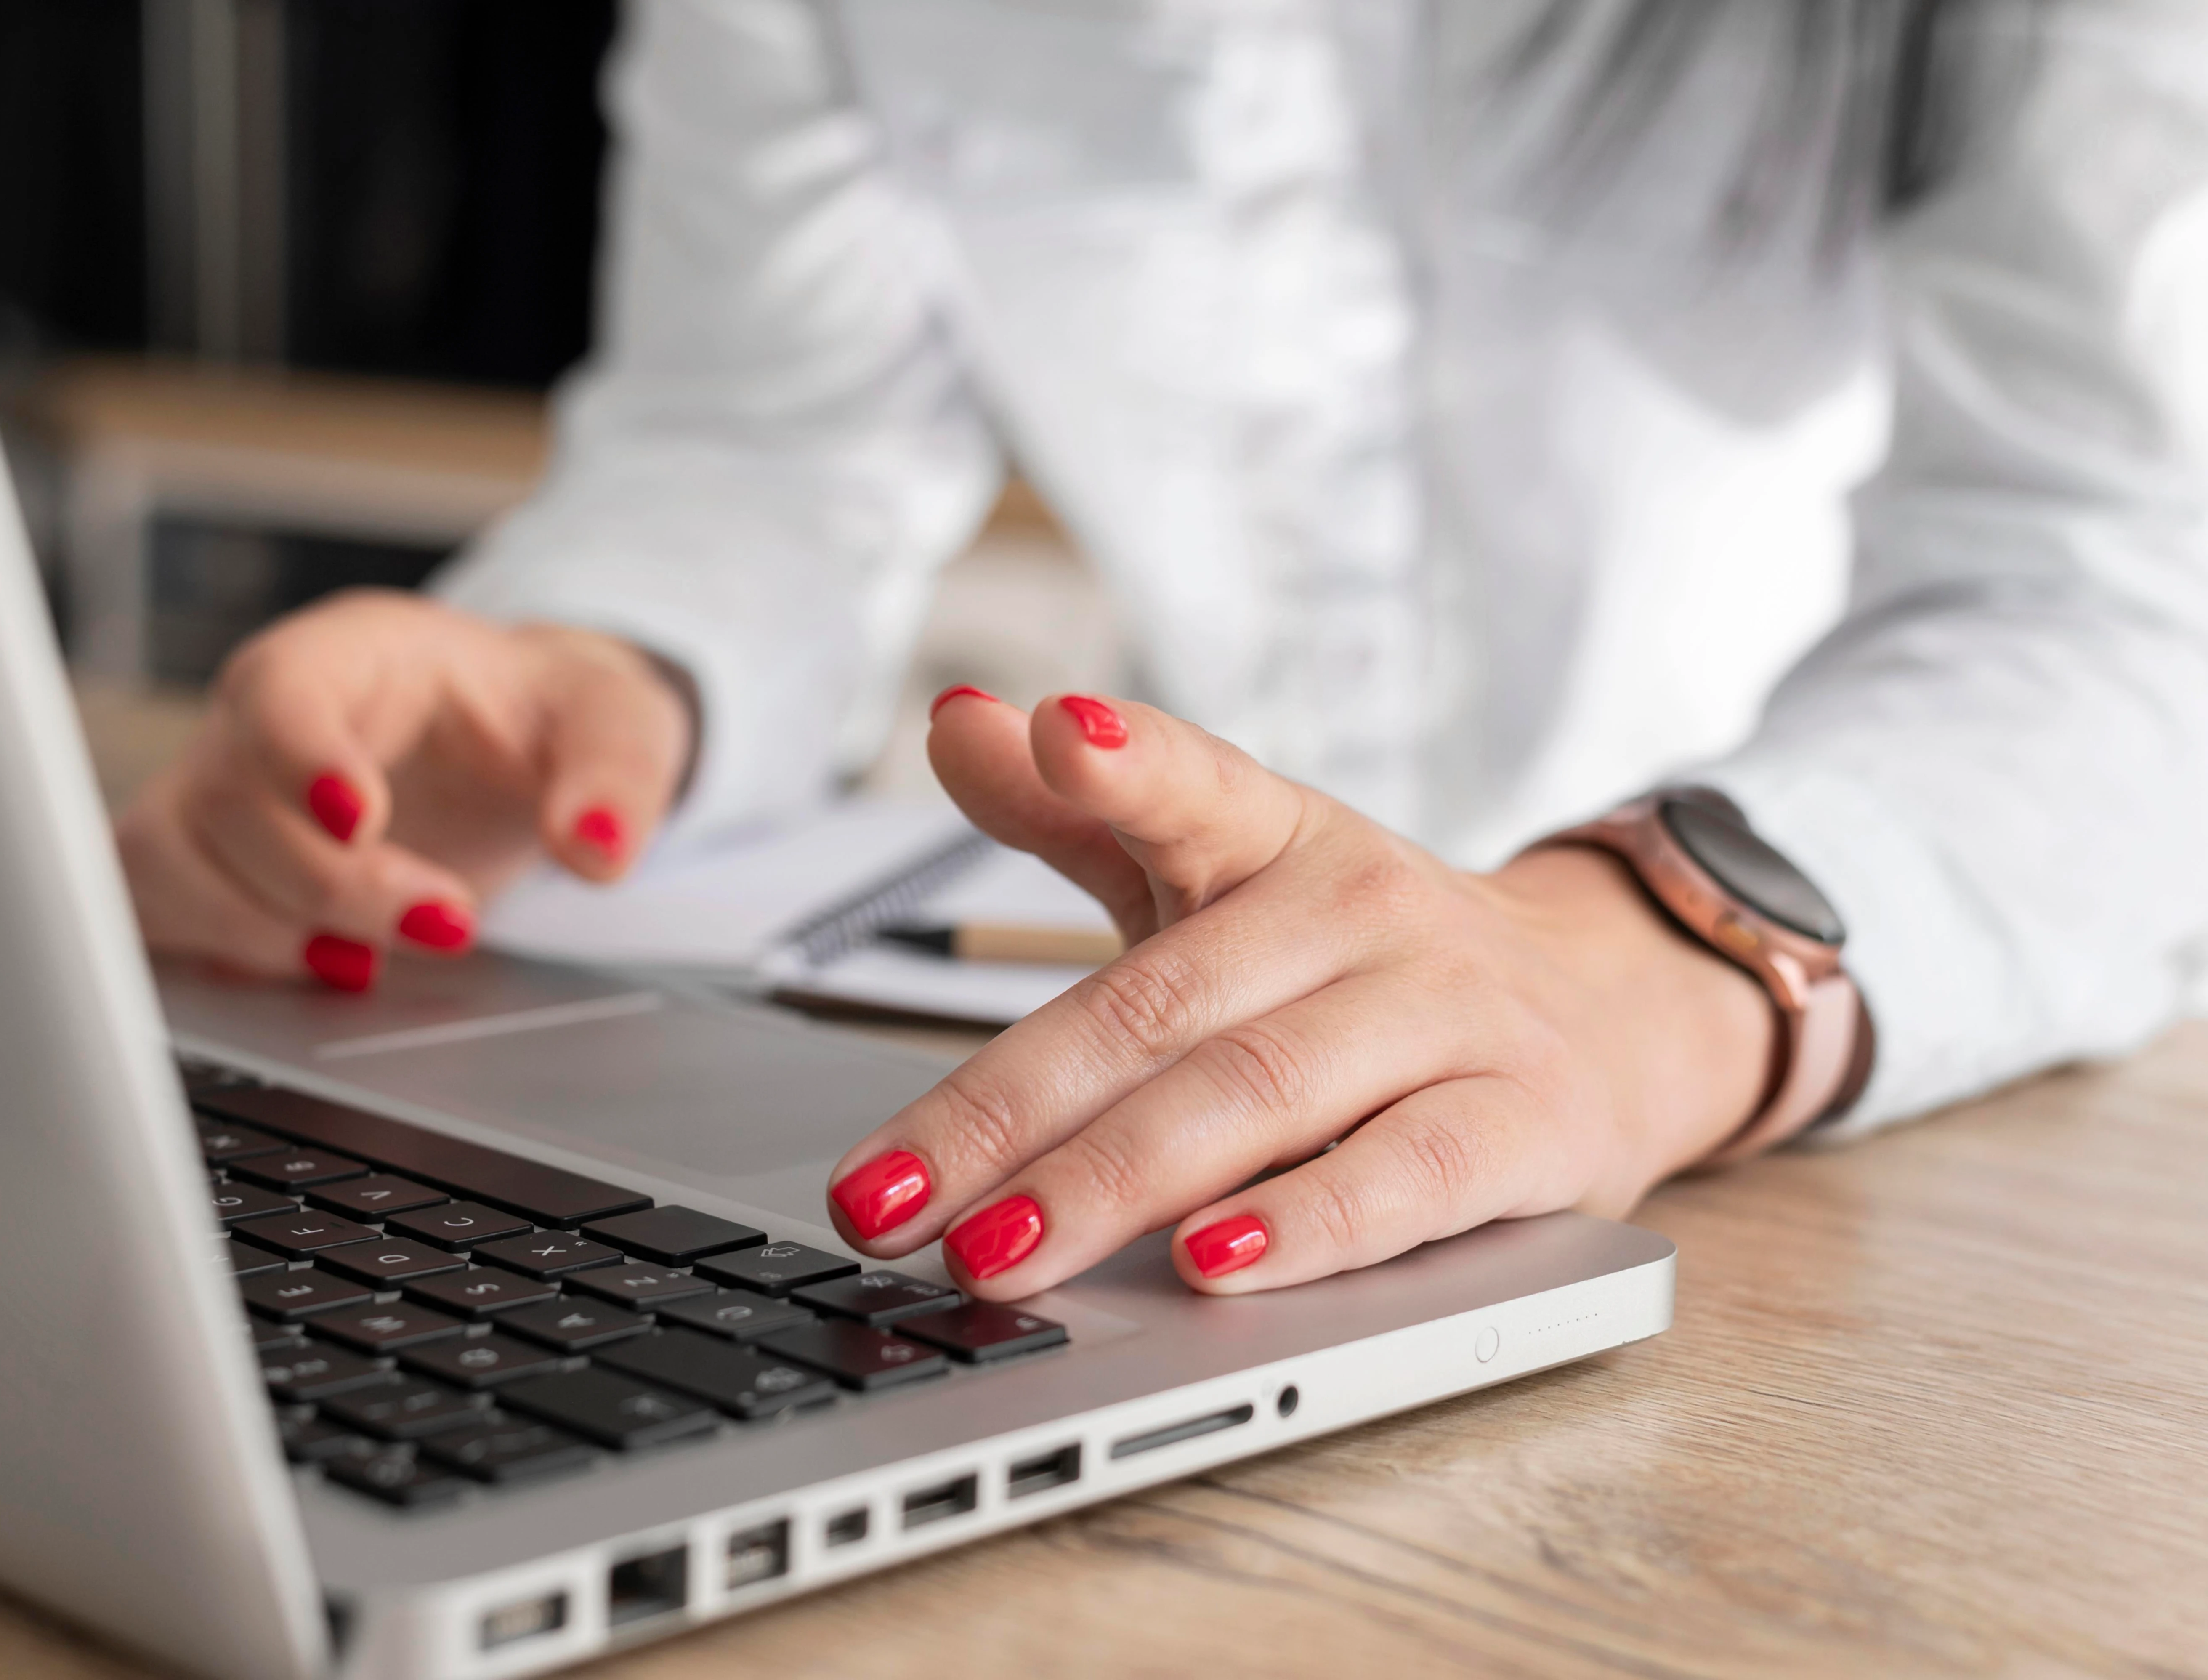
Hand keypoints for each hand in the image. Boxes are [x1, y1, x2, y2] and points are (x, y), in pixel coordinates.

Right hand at [115, 591, 691, 990]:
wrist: (511, 744)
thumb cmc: (539, 718)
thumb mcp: (610, 724)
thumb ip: (616, 776)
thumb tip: (599, 846)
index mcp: (350, 654)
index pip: (282, 693)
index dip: (302, 760)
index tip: (361, 821)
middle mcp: (262, 716)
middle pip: (231, 801)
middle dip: (334, 884)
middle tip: (446, 917)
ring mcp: (220, 787)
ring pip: (168, 864)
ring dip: (264, 931)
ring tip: (369, 954)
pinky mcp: (206, 858)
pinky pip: (156, 911)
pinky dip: (226, 955)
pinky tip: (321, 964)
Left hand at [824, 689, 1776, 1295]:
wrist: (1609, 1008)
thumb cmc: (1361, 958)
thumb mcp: (1229, 872)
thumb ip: (1086, 812)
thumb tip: (955, 719)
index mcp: (1283, 839)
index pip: (1202, 784)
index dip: (1128, 760)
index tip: (1056, 733)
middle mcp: (1364, 913)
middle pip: (1162, 1008)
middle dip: (1007, 1112)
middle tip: (886, 1201)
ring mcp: (1448, 1017)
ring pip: (1258, 1098)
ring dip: (1113, 1184)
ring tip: (997, 1250)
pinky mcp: (1524, 1124)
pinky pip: (1404, 1178)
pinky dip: (1305, 1227)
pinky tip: (1210, 1265)